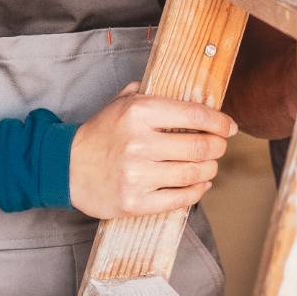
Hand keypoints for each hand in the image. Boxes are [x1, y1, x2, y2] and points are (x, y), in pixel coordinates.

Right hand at [69, 83, 237, 218]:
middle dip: (218, 147)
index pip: (195, 115)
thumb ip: (154, 93)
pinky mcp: (134, 202)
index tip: (229, 126)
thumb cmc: (101, 133)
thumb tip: (194, 96)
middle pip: (200, 147)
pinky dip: (197, 191)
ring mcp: (137, 175)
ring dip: (210, 169)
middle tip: (220, 146)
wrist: (66, 167)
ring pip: (194, 174)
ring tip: (209, 165)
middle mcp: (139, 143)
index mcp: (139, 112)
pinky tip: (200, 184)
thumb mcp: (122, 102)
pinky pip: (179, 198)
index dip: (220, 122)